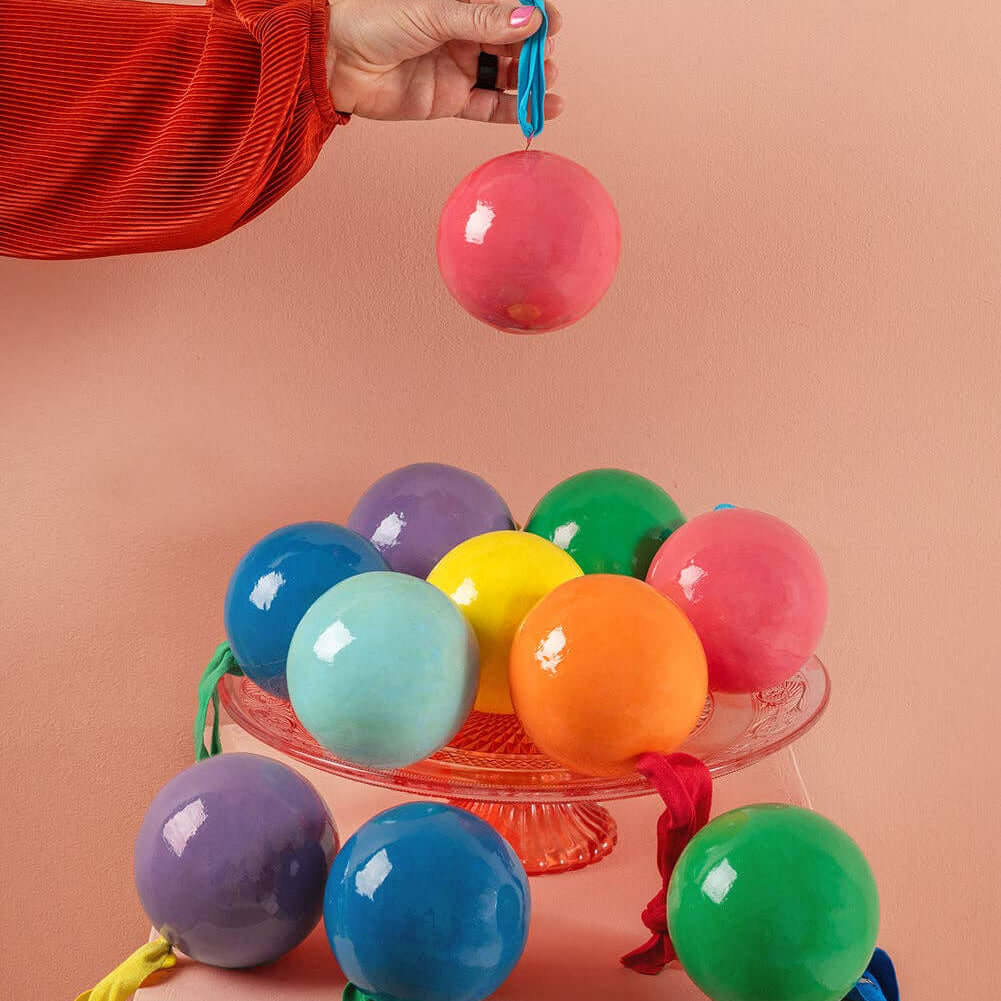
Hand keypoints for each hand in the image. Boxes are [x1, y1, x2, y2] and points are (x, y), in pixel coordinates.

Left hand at [327, 0, 562, 124]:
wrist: (335, 59)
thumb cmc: (374, 20)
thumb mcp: (434, 12)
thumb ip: (482, 19)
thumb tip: (529, 19)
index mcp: (460, 3)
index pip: (507, 8)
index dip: (532, 17)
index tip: (551, 25)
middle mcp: (463, 34)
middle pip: (511, 43)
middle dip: (534, 52)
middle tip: (547, 60)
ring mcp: (458, 67)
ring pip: (505, 76)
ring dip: (530, 81)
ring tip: (548, 83)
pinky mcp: (450, 100)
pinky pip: (490, 106)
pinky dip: (515, 110)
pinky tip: (542, 110)